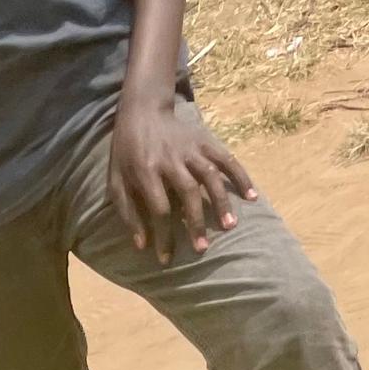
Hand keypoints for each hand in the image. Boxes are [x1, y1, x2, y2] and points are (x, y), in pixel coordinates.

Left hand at [110, 95, 255, 264]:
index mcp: (146, 170)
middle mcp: (171, 158)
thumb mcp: (116, 180)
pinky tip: (252, 196)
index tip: (166, 259)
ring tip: (229, 226)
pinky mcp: (205, 140)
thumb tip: (142, 245)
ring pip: (210, 175)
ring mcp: (190, 148)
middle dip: (196, 223)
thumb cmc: (126, 152)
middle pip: (188, 193)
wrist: (143, 110)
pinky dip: (240, 176)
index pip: (159, 208)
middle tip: (202, 249)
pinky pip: (226, 158)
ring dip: (221, 201)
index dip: (163, 236)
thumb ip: (127, 211)